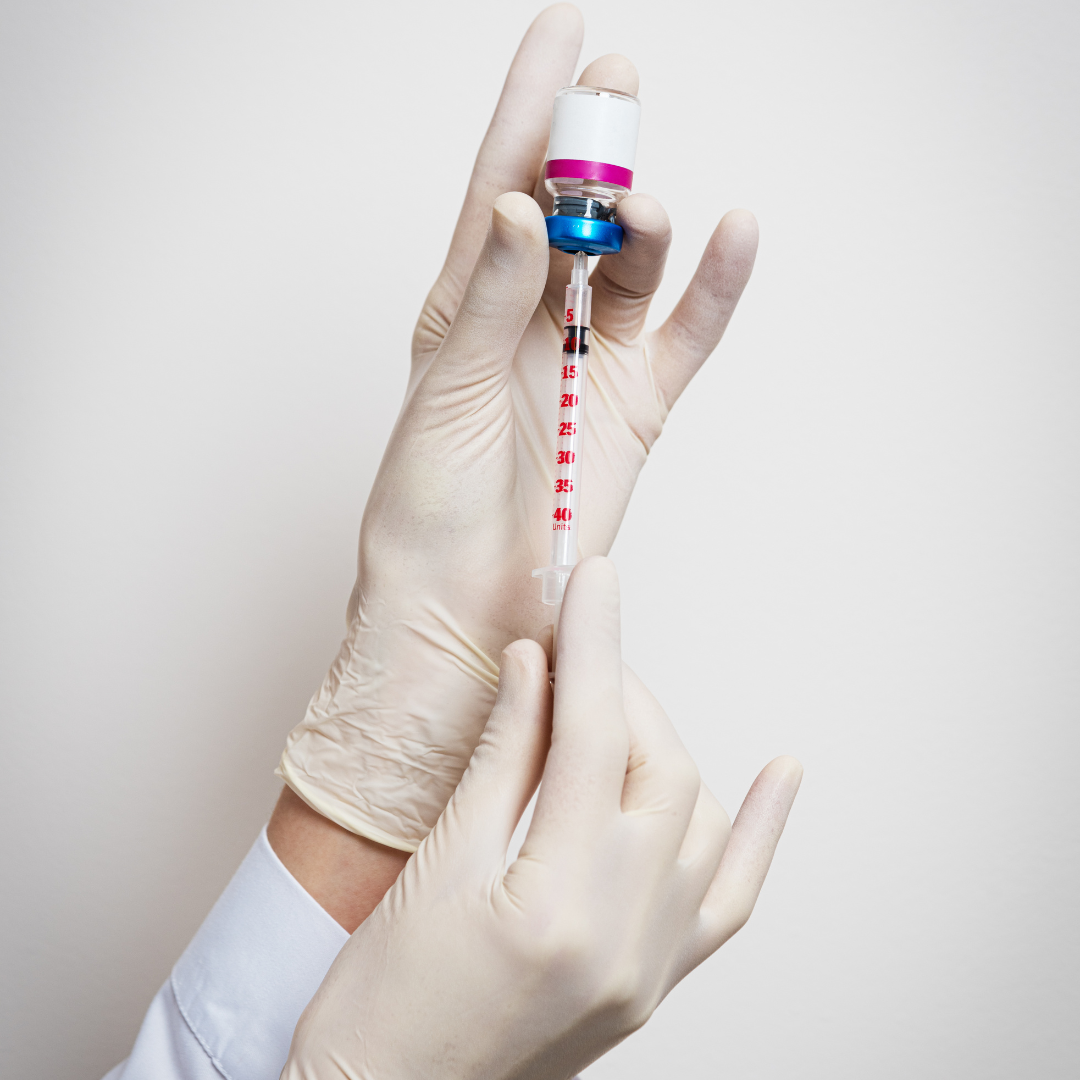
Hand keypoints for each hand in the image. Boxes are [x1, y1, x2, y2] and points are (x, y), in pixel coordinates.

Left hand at [277, 5, 759, 851]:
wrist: (462, 608)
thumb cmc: (426, 512)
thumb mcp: (442, 395)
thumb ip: (489, 301)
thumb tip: (520, 207)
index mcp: (467, 307)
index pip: (501, 186)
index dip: (530, 106)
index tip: (563, 30)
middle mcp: (532, 323)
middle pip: (577, 213)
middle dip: (596, 150)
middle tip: (615, 96)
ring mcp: (590, 363)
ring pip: (634, 268)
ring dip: (643, 227)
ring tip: (639, 215)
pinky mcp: (634, 410)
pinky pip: (687, 337)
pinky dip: (715, 290)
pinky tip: (735, 233)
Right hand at [282, 559, 800, 1079]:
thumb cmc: (383, 1003)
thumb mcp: (436, 865)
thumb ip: (503, 756)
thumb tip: (537, 666)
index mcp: (560, 905)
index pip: (594, 735)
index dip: (593, 643)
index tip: (590, 580)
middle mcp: (629, 939)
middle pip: (657, 768)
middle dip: (622, 690)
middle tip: (571, 653)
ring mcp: (653, 966)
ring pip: (698, 817)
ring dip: (661, 744)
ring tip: (607, 709)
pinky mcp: (654, 982)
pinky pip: (731, 898)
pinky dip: (755, 830)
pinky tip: (778, 773)